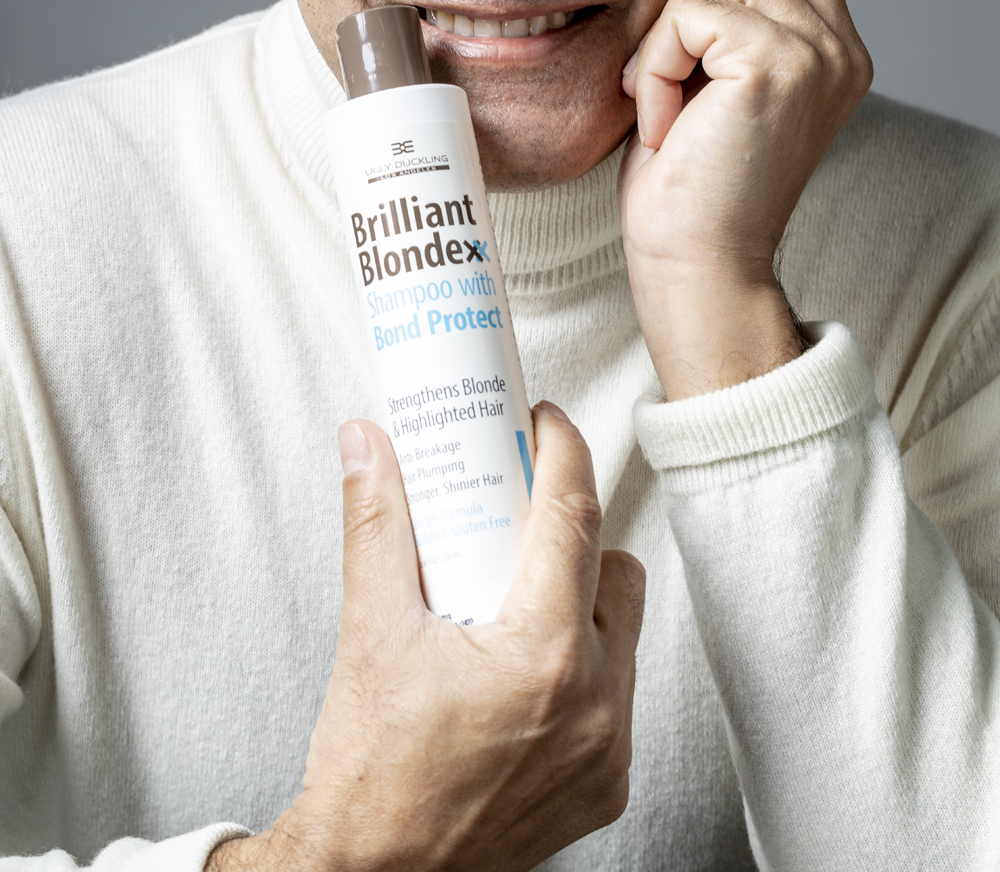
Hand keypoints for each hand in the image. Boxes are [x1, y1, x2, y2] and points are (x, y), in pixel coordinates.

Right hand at [209, 406, 644, 871]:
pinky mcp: (606, 785)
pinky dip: (583, 662)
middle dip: (572, 528)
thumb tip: (367, 444)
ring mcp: (607, 750)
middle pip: (614, 569)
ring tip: (516, 588)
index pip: (574, 518)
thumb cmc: (370, 770)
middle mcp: (594, 703)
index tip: (541, 421)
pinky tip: (526, 659)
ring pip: (623, 631)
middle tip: (516, 514)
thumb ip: (375, 524)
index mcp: (543, 656)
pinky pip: (616, 692)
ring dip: (581, 596)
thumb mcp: (370, 630)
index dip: (563, 452)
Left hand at [619, 0, 871, 399]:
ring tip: (669, 104)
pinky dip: (662, 63)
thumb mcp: (694, 73)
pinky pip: (691, 11)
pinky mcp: (788, 59)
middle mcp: (836, 34)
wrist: (696, 263)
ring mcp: (822, 44)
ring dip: (665, 34)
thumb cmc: (683, 181)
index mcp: (818, 36)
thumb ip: (708, 2)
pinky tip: (673, 118)